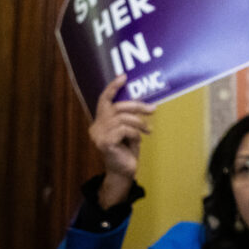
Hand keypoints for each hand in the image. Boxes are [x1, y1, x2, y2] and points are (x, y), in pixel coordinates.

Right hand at [89, 75, 154, 206]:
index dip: (113, 87)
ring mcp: (98, 135)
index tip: (124, 77)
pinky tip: (137, 140)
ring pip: (124, 118)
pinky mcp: (105, 142)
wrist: (125, 171)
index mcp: (100, 121)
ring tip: (147, 131)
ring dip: (139, 123)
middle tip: (153, 109)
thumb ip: (128, 116)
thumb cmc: (127, 149)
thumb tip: (143, 102)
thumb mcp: (128, 128)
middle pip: (117, 107)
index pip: (103, 100)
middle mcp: (96, 126)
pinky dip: (135, 133)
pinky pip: (125, 129)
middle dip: (137, 105)